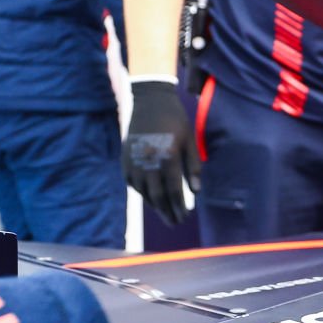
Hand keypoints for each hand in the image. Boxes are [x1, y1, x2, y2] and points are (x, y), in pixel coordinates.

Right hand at [122, 80, 200, 223]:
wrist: (150, 101)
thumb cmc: (175, 120)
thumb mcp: (190, 141)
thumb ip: (193, 167)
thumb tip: (196, 192)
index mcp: (168, 157)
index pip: (174, 191)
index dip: (179, 207)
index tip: (185, 217)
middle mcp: (149, 162)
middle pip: (158, 197)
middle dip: (168, 212)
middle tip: (175, 221)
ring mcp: (134, 162)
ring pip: (144, 192)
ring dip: (156, 206)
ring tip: (166, 213)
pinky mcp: (125, 160)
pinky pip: (133, 184)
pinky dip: (143, 194)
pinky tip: (152, 198)